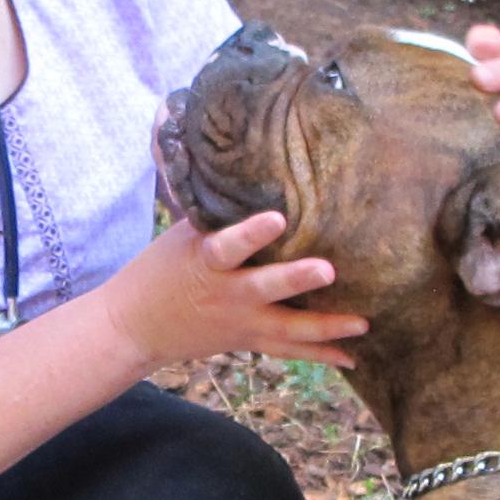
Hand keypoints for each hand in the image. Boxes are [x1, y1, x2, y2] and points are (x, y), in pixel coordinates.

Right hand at [99, 210, 367, 374]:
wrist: (137, 326)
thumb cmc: (161, 267)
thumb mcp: (178, 232)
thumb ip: (205, 201)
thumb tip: (207, 142)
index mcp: (205, 261)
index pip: (228, 245)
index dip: (251, 234)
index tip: (277, 218)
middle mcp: (226, 293)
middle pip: (265, 288)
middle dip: (295, 280)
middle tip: (328, 270)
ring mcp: (240, 322)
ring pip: (286, 328)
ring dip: (325, 326)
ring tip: (362, 322)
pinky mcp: (248, 340)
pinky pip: (287, 351)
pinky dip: (319, 354)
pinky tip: (351, 358)